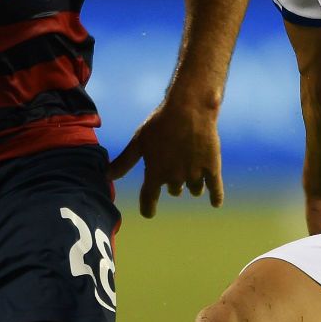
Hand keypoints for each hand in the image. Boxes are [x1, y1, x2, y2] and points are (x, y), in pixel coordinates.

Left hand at [107, 96, 224, 216]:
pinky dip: (215, 196)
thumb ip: (124, 162)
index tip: (148, 213)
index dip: (148, 208)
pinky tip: (215, 203)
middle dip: (173, 182)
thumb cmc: (160, 123)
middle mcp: (175, 178)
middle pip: (173, 190)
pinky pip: (215, 189)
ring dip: (191, 184)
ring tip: (191, 170)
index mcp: (155, 173)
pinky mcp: (212, 168)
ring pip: (193, 189)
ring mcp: (195, 174)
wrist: (190, 108)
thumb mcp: (139, 141)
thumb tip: (106, 176)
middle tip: (173, 162)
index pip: (148, 200)